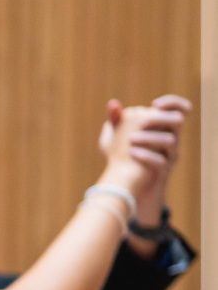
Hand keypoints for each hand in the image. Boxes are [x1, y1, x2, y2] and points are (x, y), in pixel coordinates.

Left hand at [99, 96, 189, 251]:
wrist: (130, 186)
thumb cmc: (125, 158)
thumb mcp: (117, 139)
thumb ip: (116, 121)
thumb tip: (112, 104)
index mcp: (162, 128)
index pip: (176, 109)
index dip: (172, 102)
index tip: (154, 103)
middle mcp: (170, 140)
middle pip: (177, 121)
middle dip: (159, 119)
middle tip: (142, 124)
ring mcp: (168, 156)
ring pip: (170, 141)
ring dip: (150, 138)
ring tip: (131, 139)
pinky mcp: (163, 171)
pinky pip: (161, 162)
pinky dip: (146, 156)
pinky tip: (132, 153)